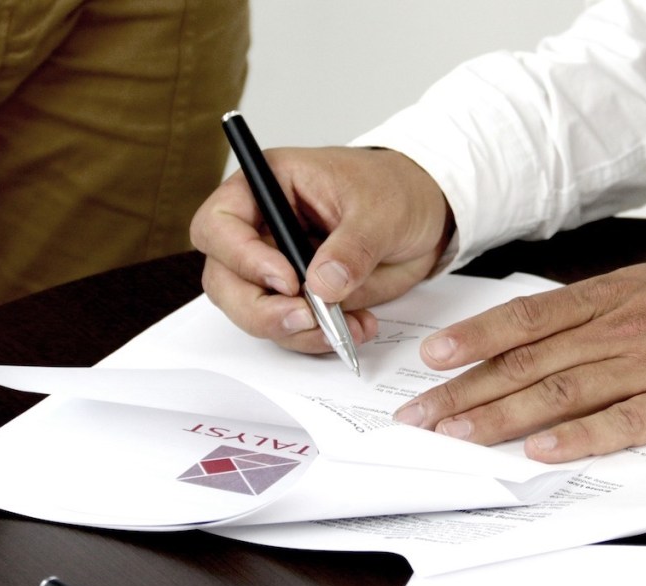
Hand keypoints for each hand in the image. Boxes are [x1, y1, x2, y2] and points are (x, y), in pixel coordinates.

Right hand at [190, 147, 451, 352]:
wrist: (426, 213)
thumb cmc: (395, 189)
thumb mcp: (381, 209)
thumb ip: (352, 247)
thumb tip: (322, 286)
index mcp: (268, 186)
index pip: (219, 225)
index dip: (241, 258)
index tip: (287, 280)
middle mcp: (262, 230)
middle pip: (225, 281)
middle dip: (260, 310)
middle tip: (307, 318)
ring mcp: (277, 267)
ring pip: (254, 313)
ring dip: (295, 331)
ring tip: (345, 326)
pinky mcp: (300, 297)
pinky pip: (292, 328)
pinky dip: (319, 338)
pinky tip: (357, 328)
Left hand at [393, 253, 645, 461]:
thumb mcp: (637, 285)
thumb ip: (584, 310)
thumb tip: (525, 332)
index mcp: (605, 297)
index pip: (525, 321)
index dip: (474, 339)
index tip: (432, 358)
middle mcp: (617, 329)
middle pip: (529, 361)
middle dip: (468, 389)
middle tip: (424, 413)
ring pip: (562, 392)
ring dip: (504, 416)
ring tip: (459, 436)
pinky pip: (623, 422)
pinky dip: (580, 438)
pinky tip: (541, 452)